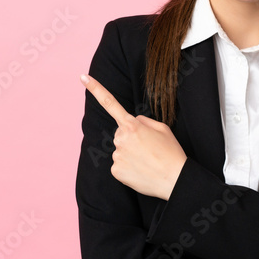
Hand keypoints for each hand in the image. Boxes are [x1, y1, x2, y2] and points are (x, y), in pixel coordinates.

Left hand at [80, 73, 186, 200]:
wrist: (174, 180)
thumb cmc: (171, 153)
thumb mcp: (163, 129)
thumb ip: (144, 121)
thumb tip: (132, 122)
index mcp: (132, 125)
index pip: (110, 103)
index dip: (96, 89)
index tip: (83, 77)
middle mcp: (121, 138)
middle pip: (121, 134)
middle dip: (131, 139)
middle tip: (149, 149)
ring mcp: (117, 155)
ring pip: (120, 151)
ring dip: (131, 154)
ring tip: (148, 162)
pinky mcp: (115, 171)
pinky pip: (119, 165)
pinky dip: (128, 168)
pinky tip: (141, 171)